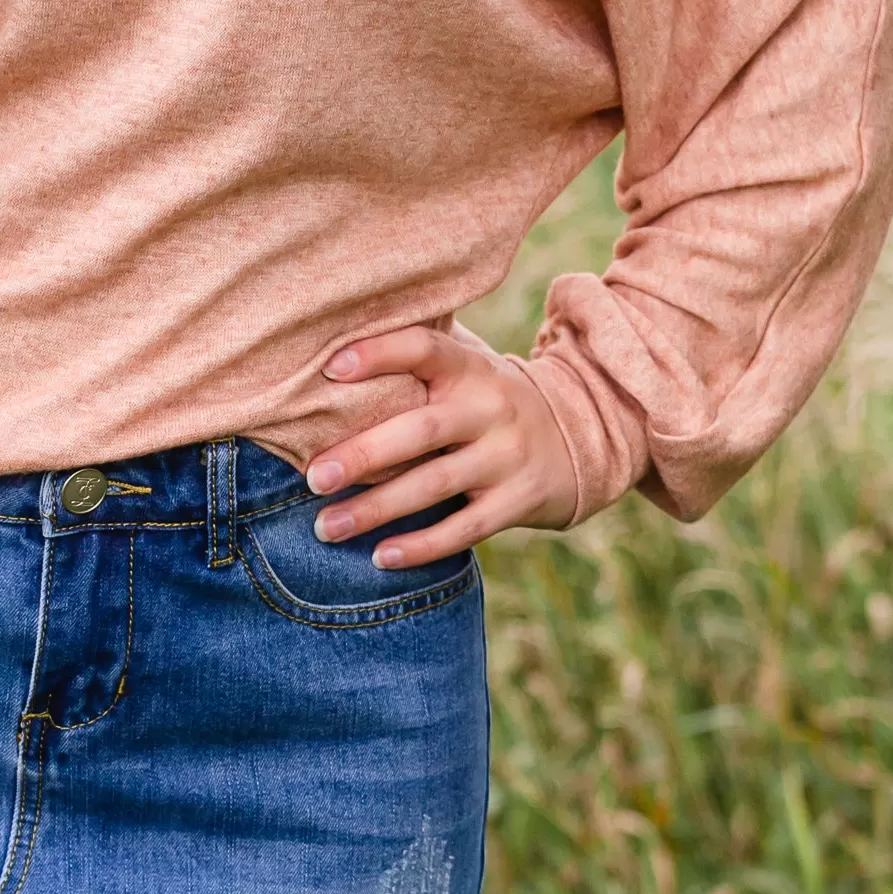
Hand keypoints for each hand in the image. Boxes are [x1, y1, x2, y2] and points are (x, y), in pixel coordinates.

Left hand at [306, 326, 577, 566]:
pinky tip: (380, 556)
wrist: (578, 438)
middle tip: (314, 477)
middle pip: (421, 430)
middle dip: (363, 456)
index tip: (331, 369)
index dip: (380, 354)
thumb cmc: (488, 401)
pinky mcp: (517, 501)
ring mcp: (507, 457)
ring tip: (325, 526)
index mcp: (471, 369)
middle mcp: (491, 409)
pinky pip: (465, 529)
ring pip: (435, 485)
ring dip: (376, 509)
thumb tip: (330, 337)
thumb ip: (417, 353)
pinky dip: (422, 546)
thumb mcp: (468, 367)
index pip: (424, 349)